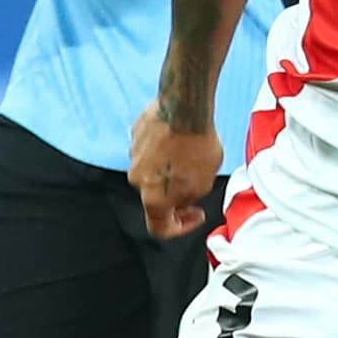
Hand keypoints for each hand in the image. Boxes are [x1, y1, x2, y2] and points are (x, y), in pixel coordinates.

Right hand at [129, 110, 223, 241]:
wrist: (185, 108)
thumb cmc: (196, 146)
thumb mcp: (204, 183)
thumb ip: (189, 198)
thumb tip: (182, 200)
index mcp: (153, 198)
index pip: (159, 229)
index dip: (179, 228)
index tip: (193, 214)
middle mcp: (137, 180)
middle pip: (155, 196)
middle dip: (175, 192)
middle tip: (195, 179)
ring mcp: (133, 156)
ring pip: (152, 171)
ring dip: (169, 168)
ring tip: (189, 153)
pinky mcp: (135, 135)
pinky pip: (149, 149)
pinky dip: (163, 148)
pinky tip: (179, 138)